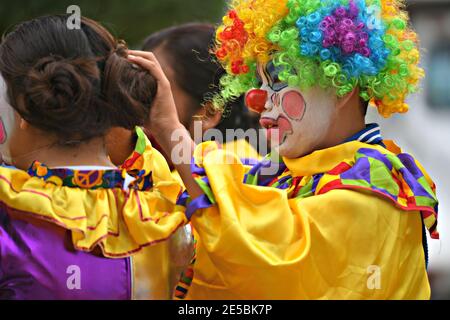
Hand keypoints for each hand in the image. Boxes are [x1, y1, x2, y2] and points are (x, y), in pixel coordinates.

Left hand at [127, 51, 202, 198]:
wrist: (166, 130)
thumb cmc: (152, 123)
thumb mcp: (137, 107)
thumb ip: (129, 101)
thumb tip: (111, 99)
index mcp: (154, 83)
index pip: (145, 64)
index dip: (133, 58)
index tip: (119, 58)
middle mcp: (160, 80)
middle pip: (149, 58)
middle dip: (134, 52)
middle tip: (120, 53)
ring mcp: (163, 81)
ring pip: (151, 59)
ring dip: (137, 54)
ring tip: (123, 53)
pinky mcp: (164, 85)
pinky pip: (153, 68)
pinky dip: (142, 61)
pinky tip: (131, 59)